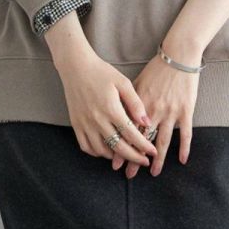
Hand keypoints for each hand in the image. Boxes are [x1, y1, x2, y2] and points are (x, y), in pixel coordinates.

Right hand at [54, 49, 158, 168]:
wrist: (76, 67)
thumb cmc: (101, 72)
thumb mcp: (123, 83)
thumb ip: (136, 103)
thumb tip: (146, 122)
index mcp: (111, 109)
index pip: (131, 134)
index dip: (144, 146)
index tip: (153, 152)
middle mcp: (97, 119)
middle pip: (118, 147)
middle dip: (134, 157)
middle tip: (144, 162)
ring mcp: (85, 124)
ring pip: (102, 150)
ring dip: (116, 156)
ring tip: (127, 155)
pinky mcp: (76, 125)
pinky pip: (86, 146)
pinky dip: (97, 152)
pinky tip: (106, 151)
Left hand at [115, 39, 202, 177]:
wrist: (178, 55)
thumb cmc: (156, 68)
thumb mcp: (136, 83)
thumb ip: (129, 103)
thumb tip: (120, 118)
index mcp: (139, 105)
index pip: (127, 132)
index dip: (120, 147)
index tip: (114, 162)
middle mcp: (153, 111)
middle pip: (142, 140)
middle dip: (134, 158)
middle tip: (128, 174)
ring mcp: (170, 112)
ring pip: (162, 141)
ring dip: (157, 159)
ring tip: (153, 172)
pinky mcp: (185, 111)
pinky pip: (185, 134)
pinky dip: (184, 148)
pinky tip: (182, 161)